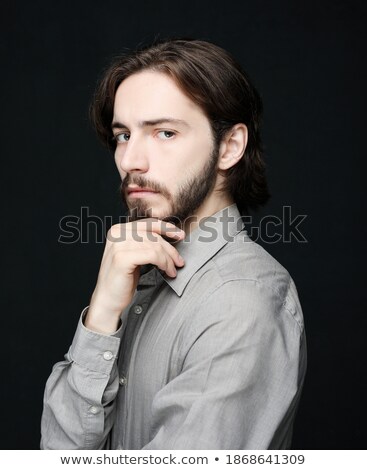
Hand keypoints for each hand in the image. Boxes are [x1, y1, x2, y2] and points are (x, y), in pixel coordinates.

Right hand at [85, 218, 184, 333]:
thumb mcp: (134, 254)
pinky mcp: (122, 258)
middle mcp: (117, 233)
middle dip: (170, 250)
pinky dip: (164, 263)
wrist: (107, 300)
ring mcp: (119, 245)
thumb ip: (145, 242)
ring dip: (168, 260)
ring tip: (172, 270)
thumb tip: (170, 235)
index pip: (148, 223)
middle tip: (180, 262)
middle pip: (154, 235)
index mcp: (118, 230)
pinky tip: (166, 272)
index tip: (181, 235)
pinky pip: (153, 255)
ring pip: (155, 246)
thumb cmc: (122, 279)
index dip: (167, 228)